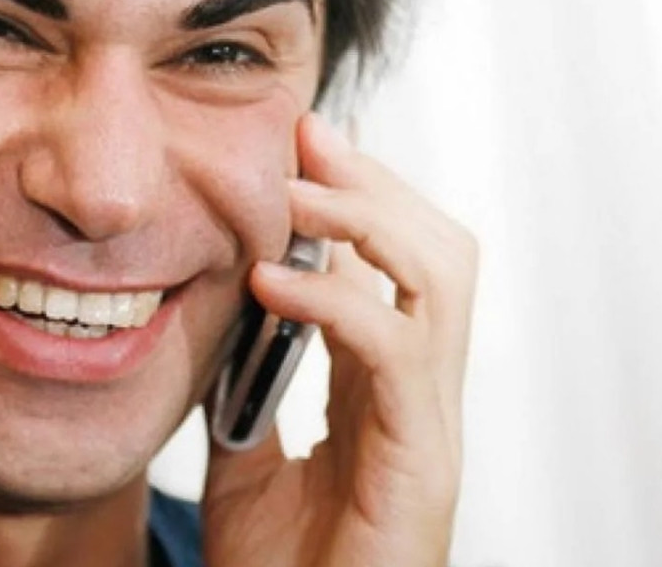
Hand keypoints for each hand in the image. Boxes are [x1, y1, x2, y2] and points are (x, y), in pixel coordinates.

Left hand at [201, 113, 477, 566]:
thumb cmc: (276, 562)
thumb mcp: (243, 448)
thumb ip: (245, 377)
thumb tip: (223, 301)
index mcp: (380, 384)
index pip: (393, 262)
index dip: (354, 195)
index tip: (297, 142)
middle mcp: (417, 392)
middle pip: (435, 248)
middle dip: (372, 183)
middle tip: (307, 137)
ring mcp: (427, 423)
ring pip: (439, 278)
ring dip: (366, 217)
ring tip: (294, 191)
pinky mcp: (420, 460)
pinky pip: (393, 349)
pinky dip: (336, 299)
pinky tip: (269, 279)